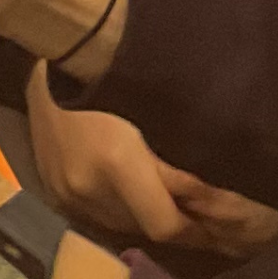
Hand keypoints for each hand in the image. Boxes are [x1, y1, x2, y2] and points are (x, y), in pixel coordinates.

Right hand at [24, 64, 277, 257]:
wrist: (53, 49)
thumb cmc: (117, 63)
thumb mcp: (157, 106)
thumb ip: (183, 155)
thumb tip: (217, 192)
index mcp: (117, 162)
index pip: (165, 224)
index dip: (197, 229)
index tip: (224, 223)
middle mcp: (88, 185)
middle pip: (143, 228)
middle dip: (178, 224)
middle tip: (209, 216)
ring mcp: (65, 190)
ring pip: (121, 224)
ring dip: (149, 217)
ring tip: (179, 205)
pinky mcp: (54, 189)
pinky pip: (97, 214)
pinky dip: (124, 209)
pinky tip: (141, 195)